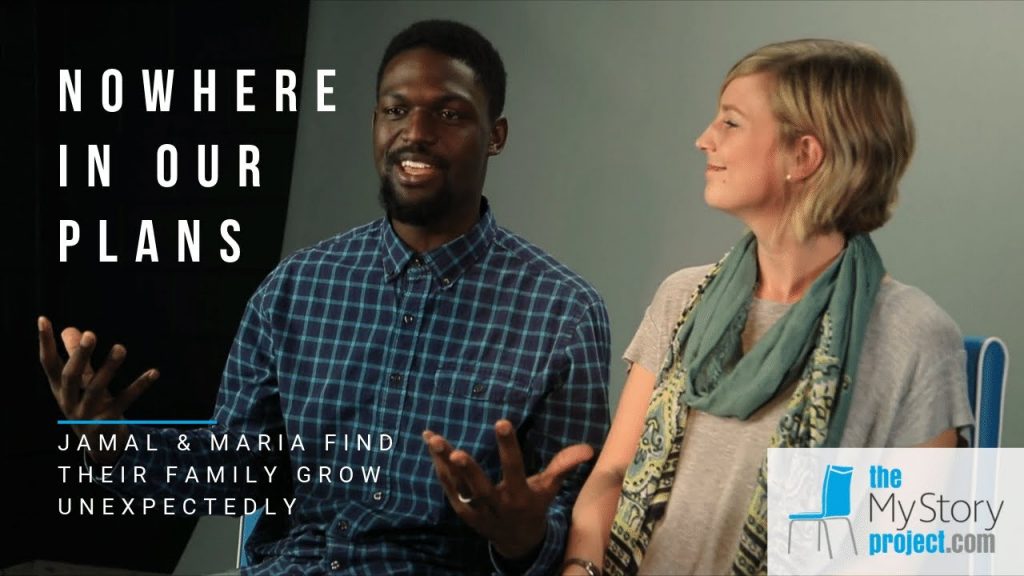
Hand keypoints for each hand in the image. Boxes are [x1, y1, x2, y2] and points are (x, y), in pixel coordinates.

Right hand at [38, 316, 157, 463]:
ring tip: (120, 348)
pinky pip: (125, 401)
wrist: (99, 446)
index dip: (45, 342)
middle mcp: (69, 401)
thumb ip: (78, 358)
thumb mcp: (80, 383)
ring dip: (109, 368)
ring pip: (96, 389)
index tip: (43, 319)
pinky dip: (139, 386)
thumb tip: (71, 329)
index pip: (48, 363)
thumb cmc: (88, 404)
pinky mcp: (108, 422)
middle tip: (90, 334)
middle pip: (70, 376)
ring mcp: (87, 414)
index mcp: (59, 389)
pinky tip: (153, 372)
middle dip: (79, 355)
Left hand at [422, 419, 593, 559]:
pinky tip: (432, 447)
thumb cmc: (535, 507)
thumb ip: (563, 466)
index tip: (501, 422)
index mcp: (520, 497)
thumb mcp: (550, 489)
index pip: (514, 468)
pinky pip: (448, 489)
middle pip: (479, 487)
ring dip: (444, 463)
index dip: (507, 446)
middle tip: (455, 451)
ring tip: (433, 438)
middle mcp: (497, 506)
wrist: (518, 543)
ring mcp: (477, 511)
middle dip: (467, 470)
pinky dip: (440, 469)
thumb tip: (587, 448)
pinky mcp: (462, 512)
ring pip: (457, 487)